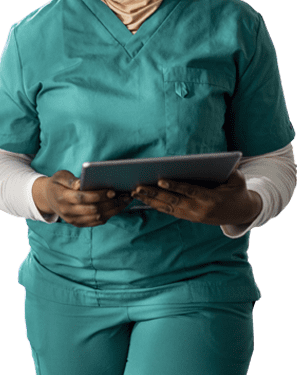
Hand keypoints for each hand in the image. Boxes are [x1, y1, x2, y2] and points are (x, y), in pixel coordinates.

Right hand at [34, 170, 130, 227]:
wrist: (49, 198)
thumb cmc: (58, 184)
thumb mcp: (60, 176)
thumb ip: (71, 180)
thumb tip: (82, 184)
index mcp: (61, 197)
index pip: (82, 198)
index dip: (98, 195)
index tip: (112, 190)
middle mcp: (67, 211)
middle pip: (92, 209)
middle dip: (110, 203)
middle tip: (125, 195)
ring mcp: (73, 220)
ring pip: (97, 217)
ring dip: (113, 210)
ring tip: (125, 201)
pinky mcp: (78, 224)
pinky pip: (96, 222)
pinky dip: (109, 215)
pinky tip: (117, 207)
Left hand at [133, 170, 261, 225]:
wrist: (242, 213)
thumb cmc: (238, 190)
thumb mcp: (237, 179)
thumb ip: (227, 170)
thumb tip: (215, 158)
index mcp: (212, 199)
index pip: (190, 191)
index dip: (175, 186)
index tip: (160, 180)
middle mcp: (200, 209)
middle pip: (173, 200)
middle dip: (154, 193)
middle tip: (137, 186)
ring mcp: (193, 215)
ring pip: (168, 207)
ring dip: (150, 200)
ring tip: (134, 192)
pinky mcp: (189, 217)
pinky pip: (170, 211)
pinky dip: (155, 205)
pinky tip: (142, 199)